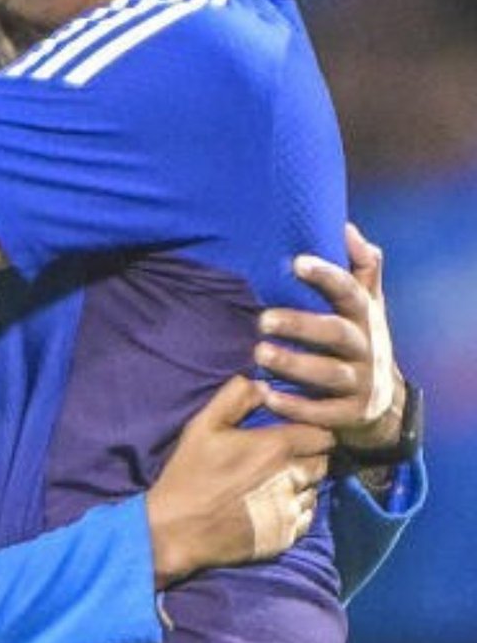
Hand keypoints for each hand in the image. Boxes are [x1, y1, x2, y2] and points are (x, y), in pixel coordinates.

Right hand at [145, 377, 331, 586]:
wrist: (177, 529)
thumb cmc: (189, 472)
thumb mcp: (203, 425)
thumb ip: (235, 397)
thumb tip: (262, 385)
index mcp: (276, 447)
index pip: (321, 434)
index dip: (311, 430)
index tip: (296, 431)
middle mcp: (291, 478)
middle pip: (323, 461)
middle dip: (309, 455)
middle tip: (286, 455)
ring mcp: (290, 510)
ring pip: (315, 489)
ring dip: (304, 483)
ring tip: (279, 480)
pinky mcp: (286, 536)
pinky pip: (307, 517)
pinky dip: (297, 508)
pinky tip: (274, 504)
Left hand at [254, 223, 404, 451]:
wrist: (383, 403)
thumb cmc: (359, 339)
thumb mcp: (367, 303)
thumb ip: (360, 266)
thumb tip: (345, 227)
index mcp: (365, 315)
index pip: (349, 291)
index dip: (326, 275)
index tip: (297, 262)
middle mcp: (366, 347)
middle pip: (335, 333)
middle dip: (300, 324)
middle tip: (262, 320)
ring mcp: (361, 383)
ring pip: (328, 374)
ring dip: (293, 365)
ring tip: (259, 354)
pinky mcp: (350, 415)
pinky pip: (323, 413)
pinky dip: (295, 407)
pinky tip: (266, 397)